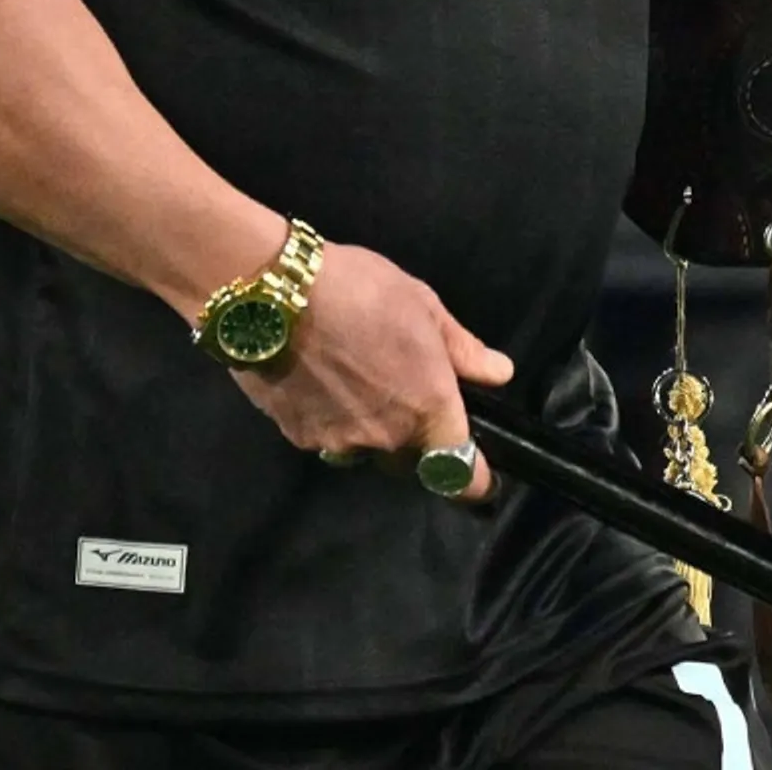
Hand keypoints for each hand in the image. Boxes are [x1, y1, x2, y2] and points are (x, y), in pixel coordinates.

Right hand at [228, 241, 511, 499]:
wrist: (272, 293)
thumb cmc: (360, 289)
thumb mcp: (423, 305)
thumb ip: (463, 349)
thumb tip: (499, 374)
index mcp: (428, 407)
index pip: (462, 474)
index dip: (474, 482)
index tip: (477, 477)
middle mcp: (387, 437)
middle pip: (408, 459)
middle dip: (411, 438)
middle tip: (398, 390)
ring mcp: (339, 442)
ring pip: (364, 449)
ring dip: (367, 428)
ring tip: (350, 379)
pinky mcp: (297, 436)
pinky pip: (325, 437)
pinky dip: (328, 418)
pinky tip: (316, 379)